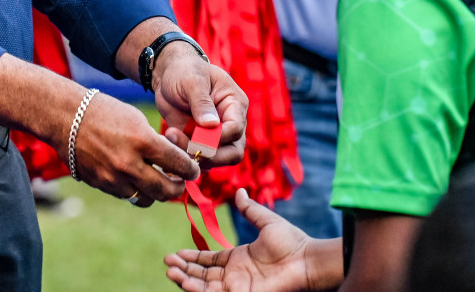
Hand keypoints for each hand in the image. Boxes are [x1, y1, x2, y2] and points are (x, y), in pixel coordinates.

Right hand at [72, 92, 200, 205]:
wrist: (66, 117)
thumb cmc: (104, 112)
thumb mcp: (137, 120)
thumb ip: (156, 143)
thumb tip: (173, 163)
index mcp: (143, 141)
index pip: (179, 165)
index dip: (191, 170)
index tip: (193, 169)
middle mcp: (129, 164)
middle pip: (166, 191)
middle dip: (178, 187)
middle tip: (180, 181)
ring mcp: (114, 178)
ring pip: (146, 198)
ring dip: (155, 192)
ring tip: (157, 181)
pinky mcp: (101, 185)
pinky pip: (126, 195)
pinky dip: (135, 189)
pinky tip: (134, 177)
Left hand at [152, 47, 247, 168]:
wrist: (167, 75)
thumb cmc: (184, 70)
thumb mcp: (192, 80)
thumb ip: (201, 102)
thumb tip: (212, 125)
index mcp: (235, 104)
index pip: (236, 129)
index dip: (219, 137)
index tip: (197, 137)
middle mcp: (230, 123)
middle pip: (233, 152)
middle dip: (211, 155)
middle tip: (187, 148)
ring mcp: (215, 136)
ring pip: (216, 159)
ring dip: (194, 156)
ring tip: (171, 137)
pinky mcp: (199, 143)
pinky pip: (199, 159)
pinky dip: (185, 157)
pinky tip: (169, 142)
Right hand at [165, 190, 333, 291]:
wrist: (307, 259)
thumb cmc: (292, 242)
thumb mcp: (266, 221)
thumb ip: (250, 209)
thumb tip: (239, 192)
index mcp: (238, 259)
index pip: (208, 261)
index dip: (191, 257)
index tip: (175, 253)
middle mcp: (235, 275)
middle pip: (202, 275)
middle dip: (183, 269)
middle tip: (167, 263)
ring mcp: (238, 287)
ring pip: (204, 286)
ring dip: (186, 280)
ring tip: (171, 272)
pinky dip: (199, 290)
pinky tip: (186, 282)